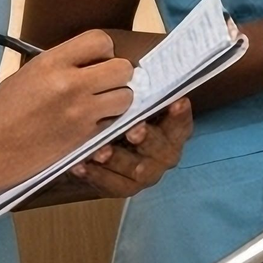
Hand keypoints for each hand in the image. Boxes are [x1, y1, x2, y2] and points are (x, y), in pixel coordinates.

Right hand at [0, 31, 134, 190]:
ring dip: (116, 100)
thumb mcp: (28, 75)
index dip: (104, 51)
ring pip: (125, 97)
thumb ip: (61, 65)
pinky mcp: (84, 137)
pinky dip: (107, 122)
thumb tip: (92, 62)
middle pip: (123, 68)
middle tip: (102, 85)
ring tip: (98, 106)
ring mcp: (80, 111)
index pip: (101, 40)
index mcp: (51, 62)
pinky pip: (114, 122)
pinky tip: (88, 124)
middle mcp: (70, 83)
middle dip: (117, 76)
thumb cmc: (0, 112)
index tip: (95, 63)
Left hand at [70, 96, 192, 197]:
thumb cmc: (120, 117)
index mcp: (172, 132)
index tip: (175, 103)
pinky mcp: (124, 188)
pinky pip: (112, 186)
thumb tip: (134, 75)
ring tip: (99, 151)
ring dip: (117, 160)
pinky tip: (80, 165)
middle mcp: (164, 154)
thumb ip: (138, 98)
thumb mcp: (132, 107)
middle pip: (162, 150)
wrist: (100, 149)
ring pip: (136, 170)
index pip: (182, 124)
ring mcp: (145, 174)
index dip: (180, 116)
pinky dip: (96, 176)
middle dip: (148, 139)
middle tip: (133, 130)